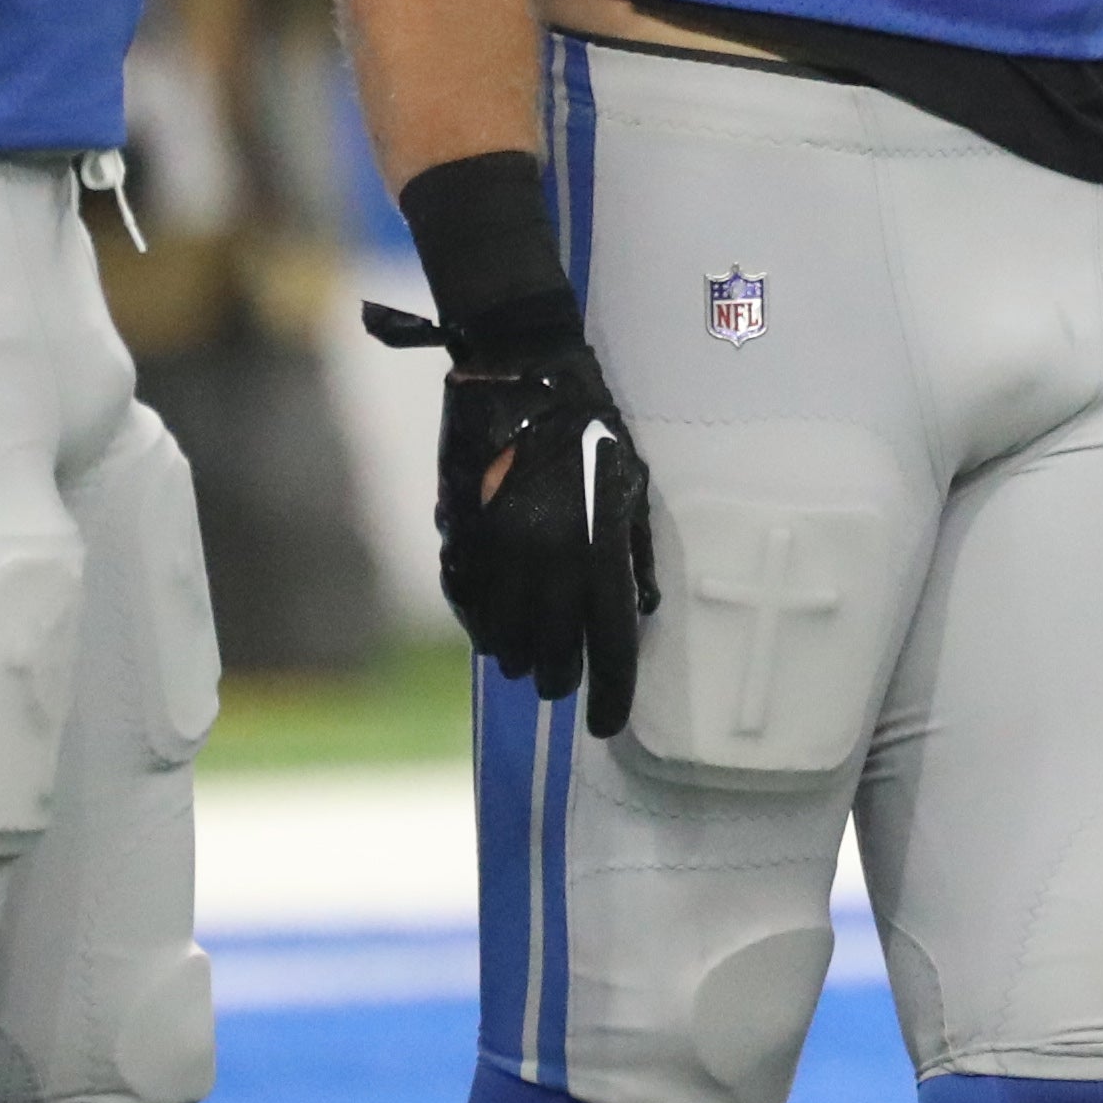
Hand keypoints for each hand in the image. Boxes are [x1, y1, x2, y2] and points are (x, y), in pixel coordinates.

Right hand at [363, 301, 658, 734]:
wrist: (520, 375)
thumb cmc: (591, 427)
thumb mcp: (632, 485)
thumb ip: (633, 552)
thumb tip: (642, 611)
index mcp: (596, 550)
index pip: (606, 648)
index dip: (609, 696)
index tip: (605, 727)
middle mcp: (547, 564)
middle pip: (550, 660)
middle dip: (559, 676)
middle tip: (562, 674)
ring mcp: (498, 556)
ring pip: (503, 645)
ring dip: (519, 654)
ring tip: (529, 647)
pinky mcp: (460, 542)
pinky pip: (468, 612)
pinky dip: (482, 626)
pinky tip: (494, 621)